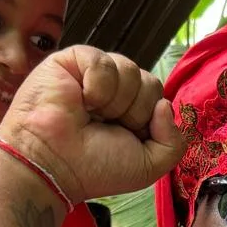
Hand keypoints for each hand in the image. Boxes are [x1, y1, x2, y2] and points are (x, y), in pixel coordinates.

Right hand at [0, 46, 185, 203]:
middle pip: (150, 82)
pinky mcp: (73, 59)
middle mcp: (115, 91)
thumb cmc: (95, 167)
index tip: (127, 137)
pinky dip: (96, 88)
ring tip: (91, 115)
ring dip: (115, 102)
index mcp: (131, 111)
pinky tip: (80, 101)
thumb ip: (173, 142)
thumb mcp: (148, 166)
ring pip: (131, 70)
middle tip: (107, 127)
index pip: (158, 97)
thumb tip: (165, 105)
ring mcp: (94, 74)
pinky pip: (104, 62)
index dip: (148, 119)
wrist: (53, 163)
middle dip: (134, 112)